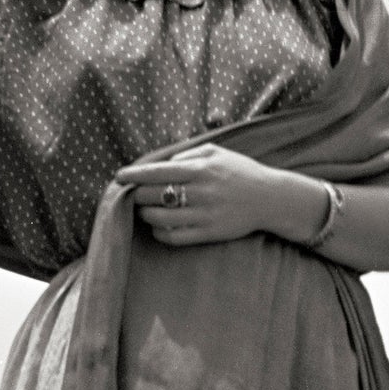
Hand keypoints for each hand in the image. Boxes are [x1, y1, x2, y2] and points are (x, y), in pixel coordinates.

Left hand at [117, 144, 323, 248]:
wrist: (270, 198)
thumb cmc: (240, 171)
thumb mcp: (216, 152)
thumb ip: (187, 156)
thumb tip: (161, 165)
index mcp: (201, 169)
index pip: (157, 172)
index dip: (134, 175)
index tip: (119, 177)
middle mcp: (201, 192)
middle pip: (154, 196)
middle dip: (138, 195)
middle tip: (134, 194)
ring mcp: (204, 215)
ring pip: (160, 219)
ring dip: (146, 214)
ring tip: (146, 210)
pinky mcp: (209, 233)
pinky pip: (174, 237)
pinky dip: (160, 233)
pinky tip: (159, 227)